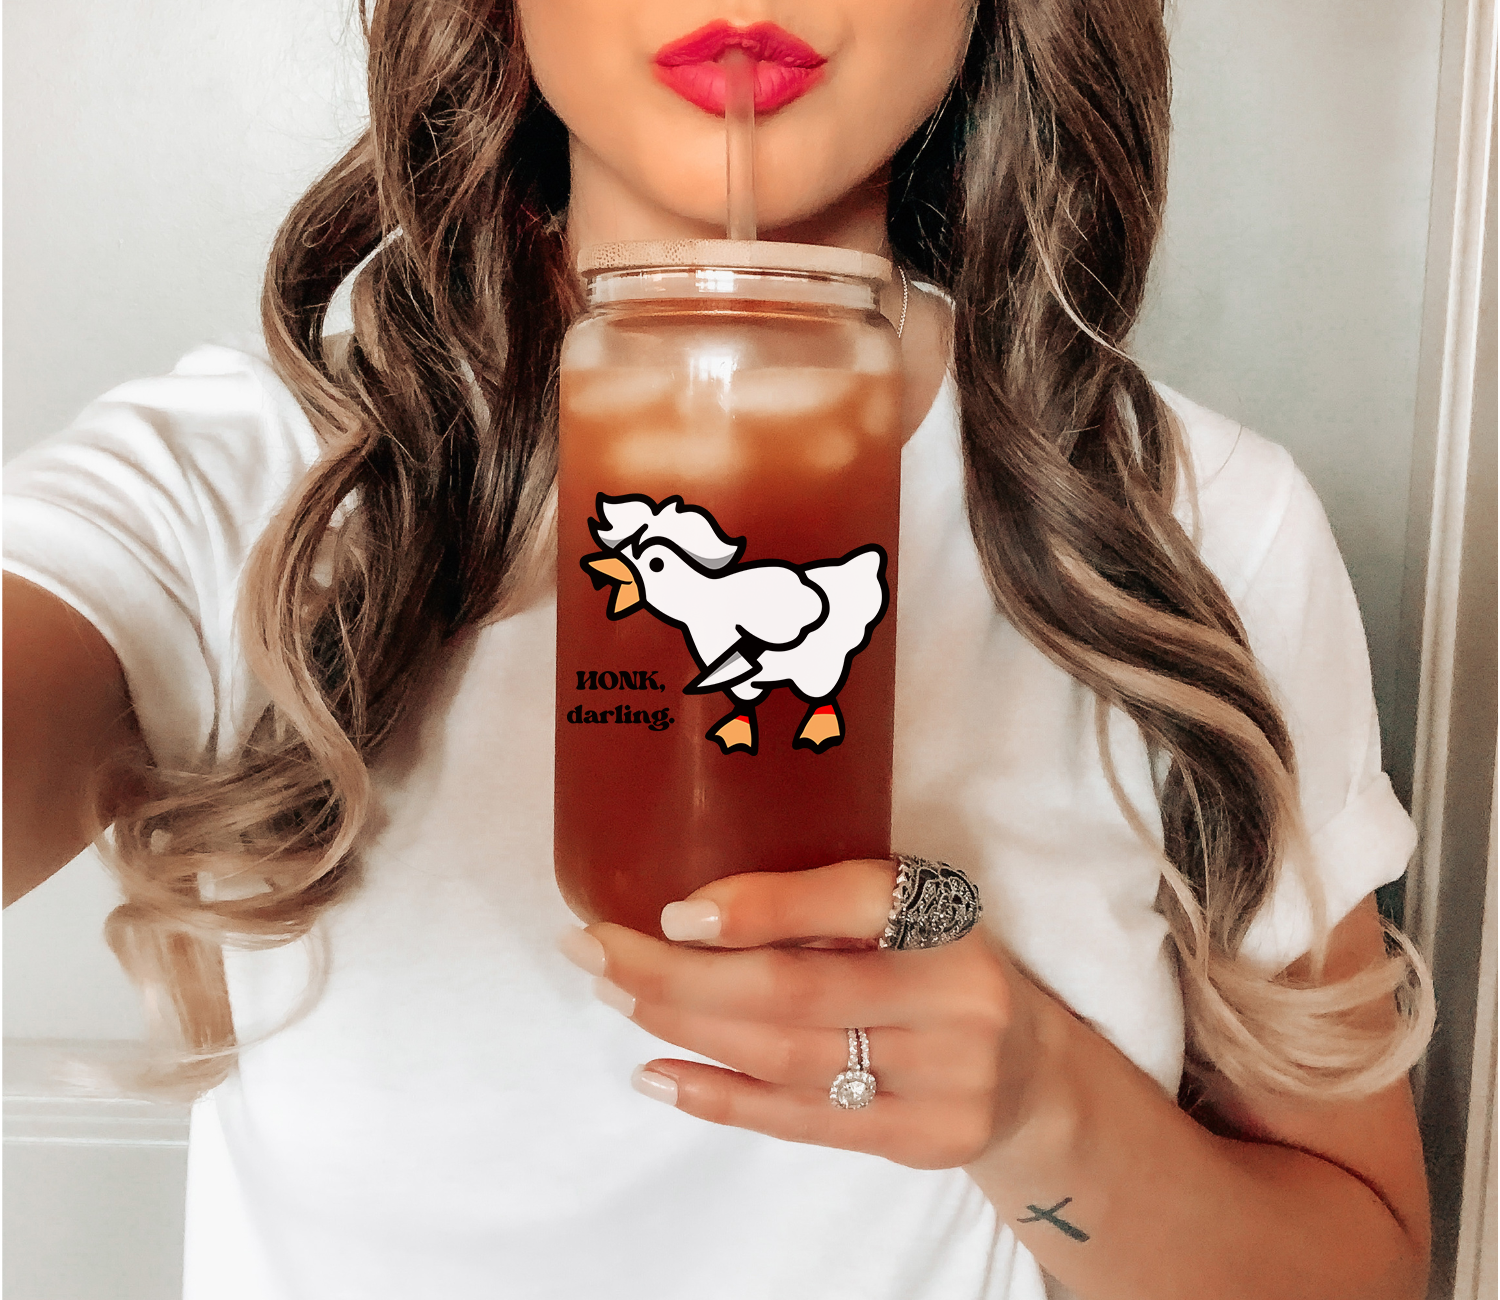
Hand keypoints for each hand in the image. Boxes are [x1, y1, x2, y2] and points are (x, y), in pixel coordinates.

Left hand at [559, 859, 1049, 1170]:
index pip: (852, 900)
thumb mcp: (906, 909)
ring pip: (785, 1057)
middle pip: (793, 991)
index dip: (760, 908)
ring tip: (615, 997)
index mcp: (945, 913)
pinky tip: (657, 1074)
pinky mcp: (919, 1139)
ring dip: (684, 1028)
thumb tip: (688, 911)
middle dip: (678, 973)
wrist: (1031, 1069)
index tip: (672, 913)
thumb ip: (825, 904)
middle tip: (595, 950)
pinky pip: (800, 1120)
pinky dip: (720, 1097)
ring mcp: (942, 1077)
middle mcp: (952, 995)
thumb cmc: (937, 964)